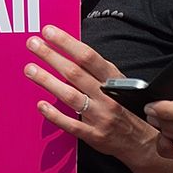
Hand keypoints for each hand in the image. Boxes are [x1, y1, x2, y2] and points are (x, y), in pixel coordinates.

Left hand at [23, 25, 155, 162]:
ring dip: (48, 81)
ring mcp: (101, 116)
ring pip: (71, 96)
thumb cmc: (126, 107)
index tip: (48, 31)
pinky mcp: (94, 135)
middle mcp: (107, 96)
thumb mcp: (120, 83)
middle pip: (75, 73)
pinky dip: (55, 115)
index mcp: (113, 80)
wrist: (143, 141)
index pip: (88, 57)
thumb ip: (97, 70)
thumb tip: (71, 48)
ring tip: (29, 69)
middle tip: (32, 44)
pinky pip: (72, 124)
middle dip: (51, 56)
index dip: (67, 43)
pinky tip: (41, 105)